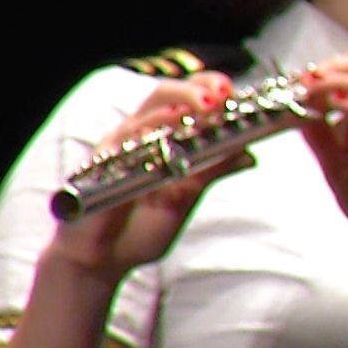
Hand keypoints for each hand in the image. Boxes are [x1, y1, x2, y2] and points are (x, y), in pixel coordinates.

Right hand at [48, 73, 250, 279]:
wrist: (104, 261)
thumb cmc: (142, 227)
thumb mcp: (185, 196)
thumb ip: (212, 173)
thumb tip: (248, 155)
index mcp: (160, 136)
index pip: (183, 99)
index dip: (206, 87)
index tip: (230, 89)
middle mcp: (138, 135)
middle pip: (162, 95)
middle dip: (193, 90)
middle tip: (220, 96)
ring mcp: (117, 148)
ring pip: (144, 115)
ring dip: (175, 107)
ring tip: (205, 107)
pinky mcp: (99, 167)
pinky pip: (121, 146)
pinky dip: (145, 139)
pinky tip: (166, 138)